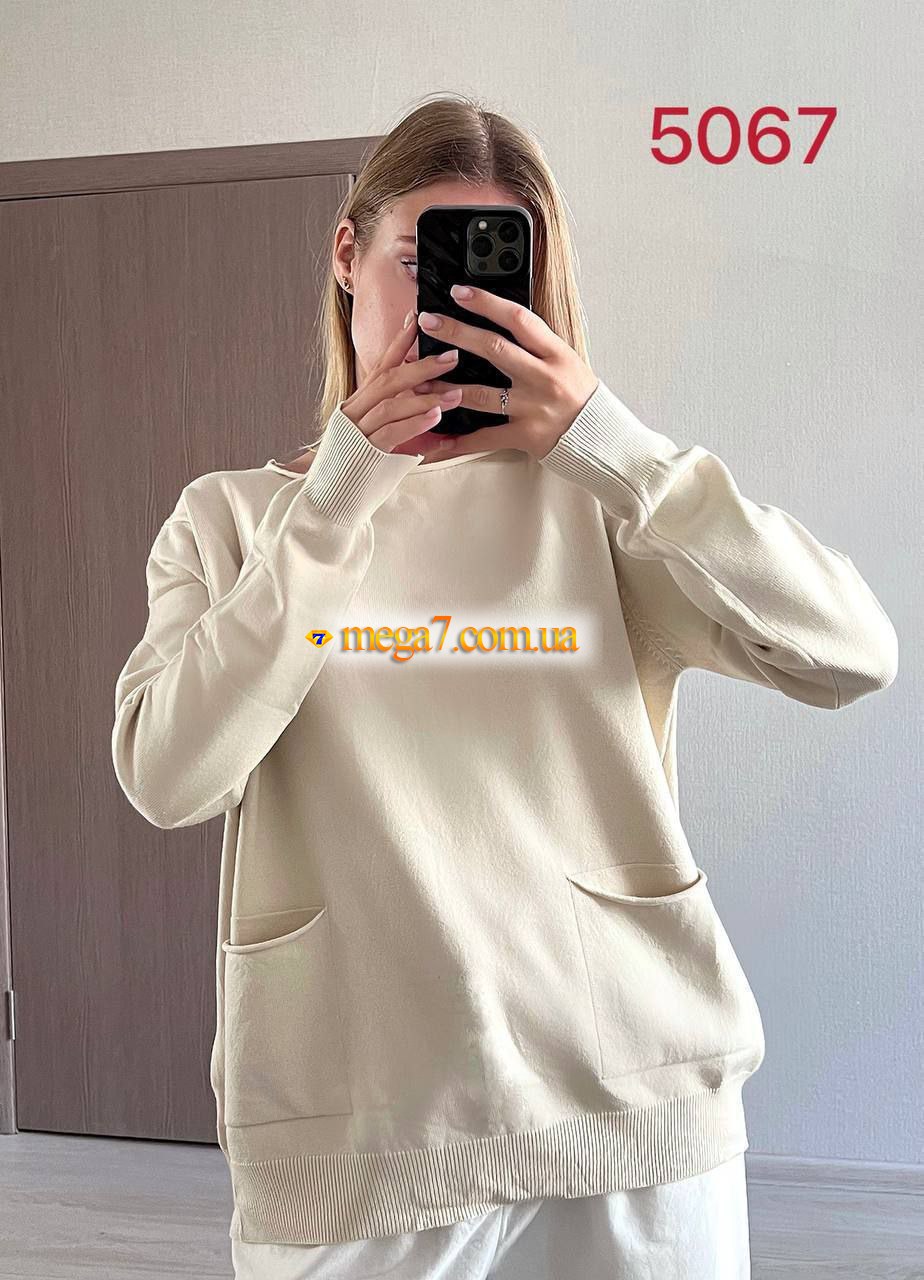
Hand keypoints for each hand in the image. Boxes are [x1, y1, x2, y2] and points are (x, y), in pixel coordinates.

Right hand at [340, 309, 465, 456]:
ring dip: (425, 397)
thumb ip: (399, 421)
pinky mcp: (364, 453)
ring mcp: (357, 432)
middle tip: (451, 356)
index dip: (399, 342)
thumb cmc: (357, 470)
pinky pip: (390, 433)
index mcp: (357, 404)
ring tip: (454, 393)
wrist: (329, 500)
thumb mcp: (378, 439)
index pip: (380, 366)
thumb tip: (432, 409)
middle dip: (421, 366)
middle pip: (388, 379)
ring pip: (391, 404)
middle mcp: (354, 413)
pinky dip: (415, 422)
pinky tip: (435, 416)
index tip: (417, 320)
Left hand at [413, 284, 599, 462]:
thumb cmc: (582, 397)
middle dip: (457, 333)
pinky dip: (459, 441)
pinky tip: (437, 440)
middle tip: (428, 322)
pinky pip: (486, 437)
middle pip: (494, 349)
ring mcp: (534, 408)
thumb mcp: (567, 362)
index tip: (459, 292)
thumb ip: (537, 346)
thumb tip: (504, 321)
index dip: (487, 303)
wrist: (602, 438)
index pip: (519, 319)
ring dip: (445, 388)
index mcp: (556, 353)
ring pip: (482, 395)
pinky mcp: (526, 436)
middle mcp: (544, 378)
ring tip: (419, 381)